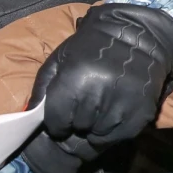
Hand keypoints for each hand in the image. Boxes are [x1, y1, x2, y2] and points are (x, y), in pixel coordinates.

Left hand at [30, 4, 172, 148]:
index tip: (62, 116)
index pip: (56, 123)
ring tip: (100, 108)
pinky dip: (113, 130)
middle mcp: (98, 96)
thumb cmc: (93, 46)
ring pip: (97, 137)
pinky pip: (117, 137)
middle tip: (84, 107)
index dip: (56, 122)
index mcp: (74, 81)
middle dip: (76, 123)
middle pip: (77, 130)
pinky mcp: (141, 115)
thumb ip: (43, 88)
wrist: (139, 34)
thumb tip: (32, 117)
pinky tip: (115, 111)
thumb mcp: (60, 58)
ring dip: (95, 127)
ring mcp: (122, 108)